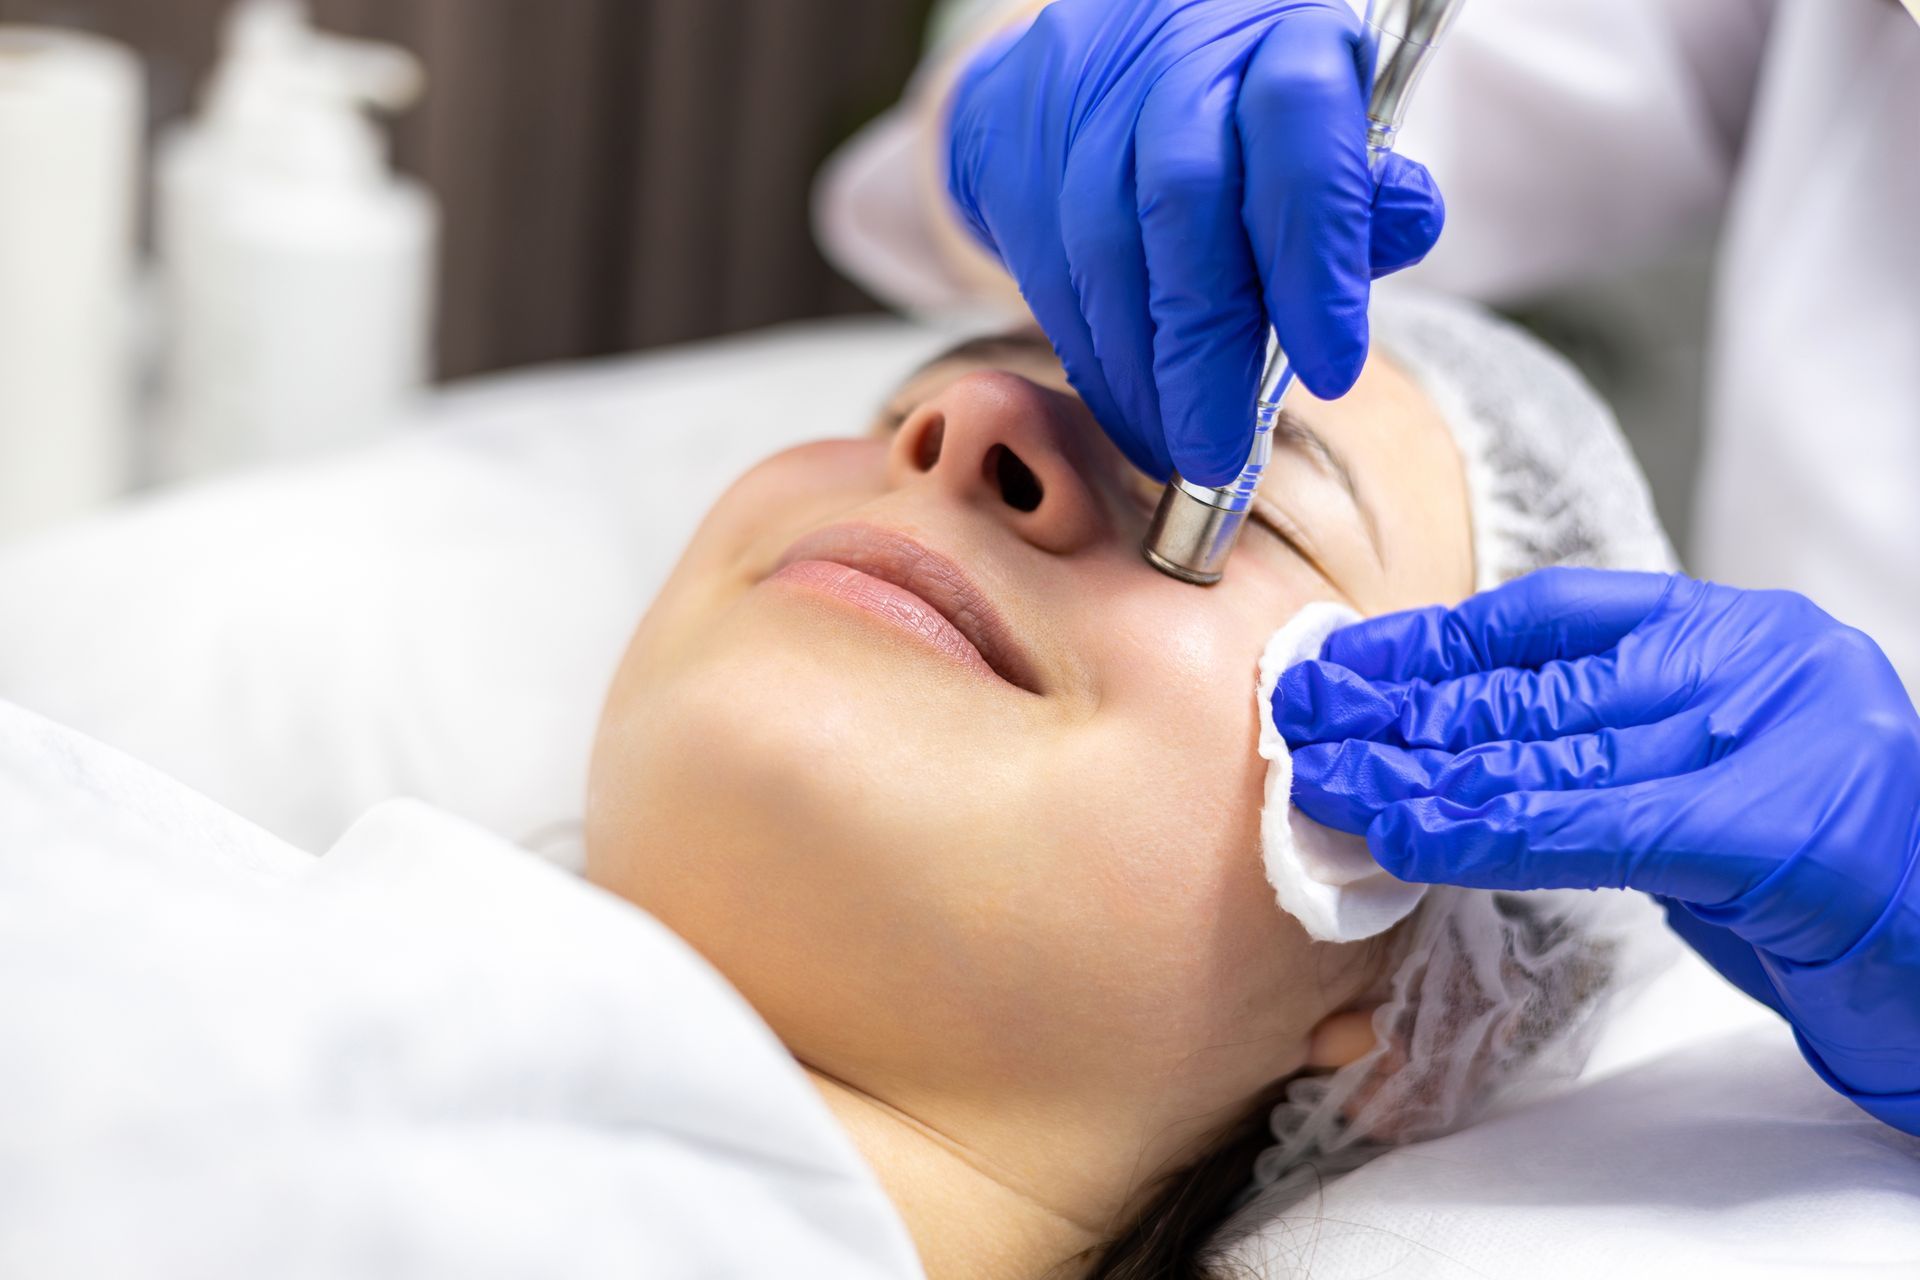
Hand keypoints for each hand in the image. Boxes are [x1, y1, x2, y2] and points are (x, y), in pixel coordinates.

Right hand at [945, 0, 1444, 485]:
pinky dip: (1094, 364)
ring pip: (1103, 247)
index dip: (1315, 258)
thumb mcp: (1330, 129)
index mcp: (1282, 32)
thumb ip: (1365, 190)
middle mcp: (1175, 51)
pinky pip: (1048, 279)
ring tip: (1176, 448)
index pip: (1299, 130)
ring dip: (1141, 374)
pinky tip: (1132, 414)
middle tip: (1222, 453)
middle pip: (1184, 199)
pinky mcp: (1013, 152)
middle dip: (1206, 348)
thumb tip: (1400, 230)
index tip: (1332, 370)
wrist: (1102, 60)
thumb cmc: (1240, 115)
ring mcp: (1082, 98)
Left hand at [1272, 568, 1919, 1130]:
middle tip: (1299, 718)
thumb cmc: (1828, 879)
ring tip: (1323, 781)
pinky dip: (1487, 836)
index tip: (1344, 663)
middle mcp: (1760, 666)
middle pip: (1538, 684)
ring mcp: (1781, 739)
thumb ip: (1602, 752)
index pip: (1555, 620)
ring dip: (1421, 771)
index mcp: (1741, 637)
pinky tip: (1407, 840)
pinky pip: (1595, 828)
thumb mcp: (1707, 784)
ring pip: (1554, 750)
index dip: (1433, 642)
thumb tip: (1444, 756)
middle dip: (1404, 705)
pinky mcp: (1783, 833)